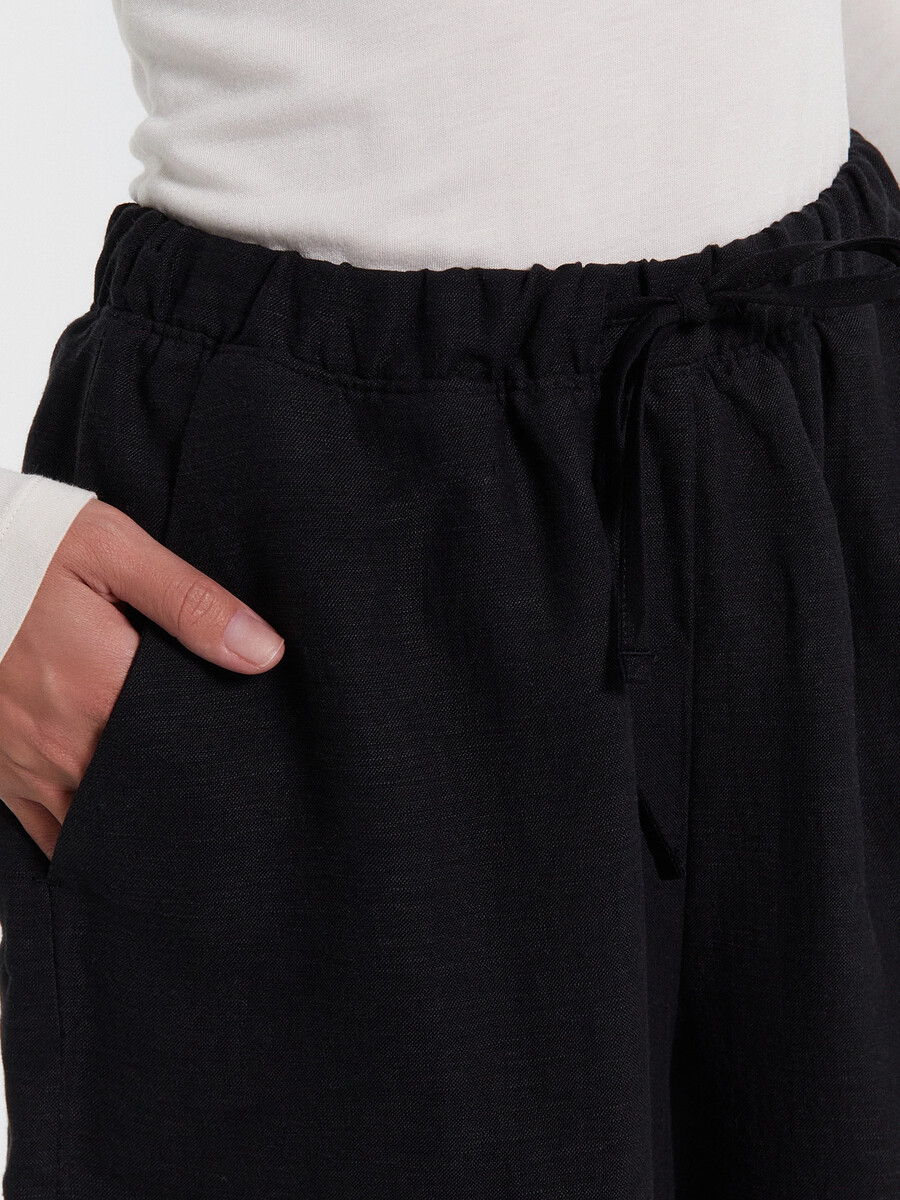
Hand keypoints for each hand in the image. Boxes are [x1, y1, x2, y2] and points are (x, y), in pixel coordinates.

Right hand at [0, 498, 284, 860]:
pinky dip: (81, 832)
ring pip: (97, 821)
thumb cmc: (27, 547)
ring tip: (173, 805)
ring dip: (134, 817)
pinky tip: (113, 826)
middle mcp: (64, 742)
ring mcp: (27, 764)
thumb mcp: (113, 551)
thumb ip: (190, 603)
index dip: (220, 753)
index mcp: (104, 689)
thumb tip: (263, 653)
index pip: (187, 746)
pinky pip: (47, 828)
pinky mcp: (0, 772)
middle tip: (219, 783)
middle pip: (147, 788)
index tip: (246, 754)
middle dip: (182, 787)